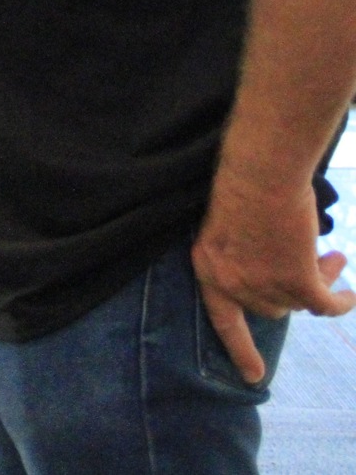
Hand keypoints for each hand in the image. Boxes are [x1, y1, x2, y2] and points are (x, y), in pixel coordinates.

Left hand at [193, 178, 355, 383]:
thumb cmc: (243, 186)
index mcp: (207, 268)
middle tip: (318, 264)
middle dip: (294, 289)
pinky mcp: (297, 280)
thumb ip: (244, 258)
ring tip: (332, 256)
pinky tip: (350, 292)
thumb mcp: (229, 228)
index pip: (222, 319)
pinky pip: (324, 303)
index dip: (240, 349)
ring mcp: (264, 285)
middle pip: (270, 308)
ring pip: (300, 301)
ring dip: (319, 280)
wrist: (260, 172)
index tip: (253, 377)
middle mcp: (232, 283)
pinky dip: (341, 300)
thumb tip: (278, 279)